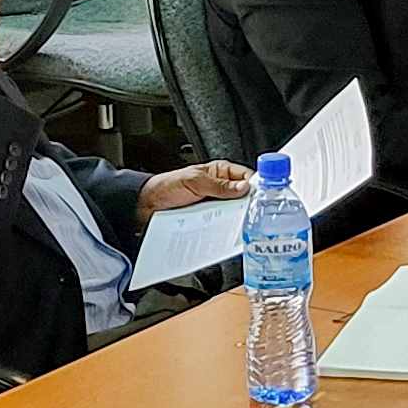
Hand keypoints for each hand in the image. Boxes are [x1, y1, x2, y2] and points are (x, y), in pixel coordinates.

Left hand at [138, 160, 253, 223]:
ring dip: (237, 220)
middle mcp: (221, 190)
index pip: (246, 176)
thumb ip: (219, 185)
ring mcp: (216, 207)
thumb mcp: (194, 181)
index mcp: (220, 172)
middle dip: (248, 206)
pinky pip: (222, 227)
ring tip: (240, 226)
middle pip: (244, 198)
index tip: (262, 196)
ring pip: (235, 214)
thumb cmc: (166, 187)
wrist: (146, 207)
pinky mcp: (209, 222)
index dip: (256, 185)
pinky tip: (226, 234)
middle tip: (253, 214)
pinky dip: (225, 230)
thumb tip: (243, 187)